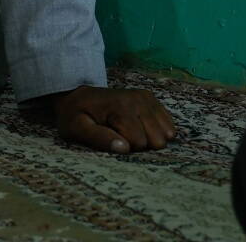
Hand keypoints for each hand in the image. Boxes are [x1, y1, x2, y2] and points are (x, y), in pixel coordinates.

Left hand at [51, 85, 175, 153]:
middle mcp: (138, 99)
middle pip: (157, 140)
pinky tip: (138, 126)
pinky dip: (156, 131)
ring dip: (149, 137)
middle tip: (119, 133)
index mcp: (120, 106)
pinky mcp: (152, 100)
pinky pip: (169, 126)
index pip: (139, 143)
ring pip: (166, 135)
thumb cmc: (76, 115)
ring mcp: (147, 98)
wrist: (77, 96)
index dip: (126, 146)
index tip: (110, 137)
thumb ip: (99, 138)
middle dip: (140, 143)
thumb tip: (124, 149)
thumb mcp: (77, 128)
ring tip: (127, 129)